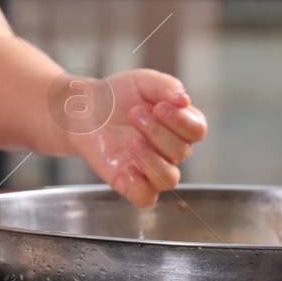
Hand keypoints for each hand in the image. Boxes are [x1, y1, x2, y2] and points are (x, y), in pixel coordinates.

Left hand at [66, 69, 207, 207]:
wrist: (84, 108)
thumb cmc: (117, 95)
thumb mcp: (142, 82)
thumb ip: (166, 86)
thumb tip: (184, 100)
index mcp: (179, 124)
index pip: (197, 130)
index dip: (181, 121)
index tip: (159, 106)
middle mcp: (169, 149)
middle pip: (181, 151)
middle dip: (157, 132)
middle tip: (133, 114)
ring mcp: (150, 168)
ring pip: (169, 179)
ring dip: (152, 160)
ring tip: (131, 141)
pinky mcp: (129, 182)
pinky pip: (146, 198)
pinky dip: (139, 186)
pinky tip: (126, 167)